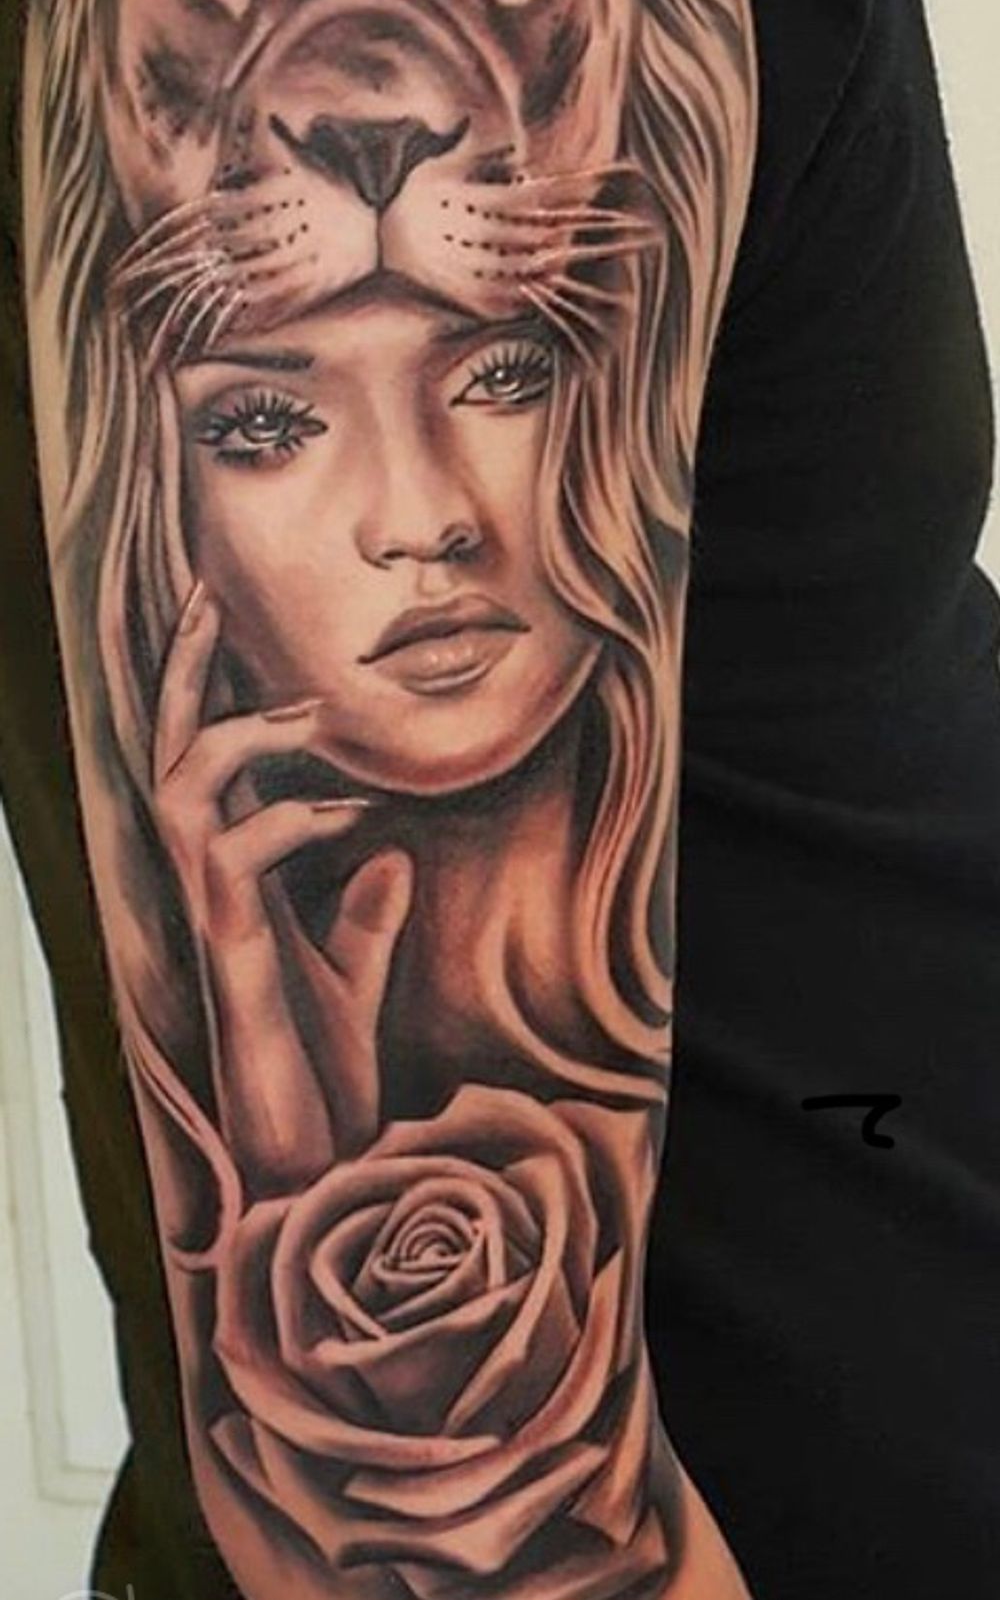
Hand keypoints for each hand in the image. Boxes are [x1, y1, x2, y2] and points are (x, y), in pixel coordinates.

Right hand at [151, 579, 411, 1190]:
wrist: (315, 1165)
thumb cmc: (323, 1075)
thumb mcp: (358, 975)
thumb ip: (366, 915)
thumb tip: (393, 855)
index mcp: (235, 882)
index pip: (205, 764)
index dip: (205, 687)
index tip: (223, 611)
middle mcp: (209, 889)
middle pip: (169, 753)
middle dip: (186, 672)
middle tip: (213, 599)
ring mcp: (214, 919)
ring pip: (181, 790)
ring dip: (243, 738)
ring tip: (311, 716)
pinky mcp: (233, 955)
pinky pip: (236, 861)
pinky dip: (295, 823)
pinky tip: (356, 821)